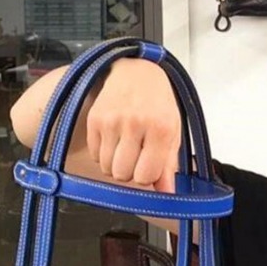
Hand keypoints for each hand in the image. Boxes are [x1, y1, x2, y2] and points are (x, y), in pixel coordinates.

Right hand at [85, 58, 180, 191]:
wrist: (136, 72)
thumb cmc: (158, 103)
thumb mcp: (172, 132)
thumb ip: (169, 164)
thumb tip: (166, 193)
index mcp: (160, 130)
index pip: (145, 176)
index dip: (146, 177)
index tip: (149, 167)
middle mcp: (135, 125)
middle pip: (123, 175)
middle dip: (130, 172)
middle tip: (137, 156)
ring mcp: (112, 122)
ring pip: (107, 168)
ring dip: (116, 164)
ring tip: (126, 147)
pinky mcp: (94, 120)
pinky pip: (95, 155)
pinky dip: (103, 154)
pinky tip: (114, 139)